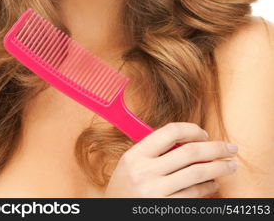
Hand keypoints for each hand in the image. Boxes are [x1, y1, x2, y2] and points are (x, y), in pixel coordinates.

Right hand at [103, 122, 237, 197]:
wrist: (112, 215)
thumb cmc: (124, 189)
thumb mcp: (131, 165)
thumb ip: (154, 152)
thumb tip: (191, 142)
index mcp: (135, 155)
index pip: (169, 132)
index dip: (192, 130)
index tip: (205, 134)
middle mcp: (144, 173)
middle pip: (189, 152)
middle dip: (216, 148)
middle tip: (231, 148)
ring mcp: (155, 194)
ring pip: (196, 174)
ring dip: (218, 168)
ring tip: (230, 166)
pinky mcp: (165, 210)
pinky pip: (193, 196)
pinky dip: (207, 189)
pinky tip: (213, 185)